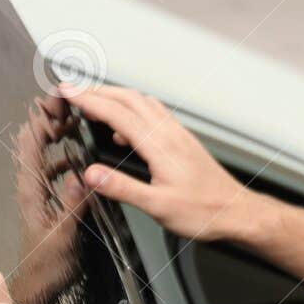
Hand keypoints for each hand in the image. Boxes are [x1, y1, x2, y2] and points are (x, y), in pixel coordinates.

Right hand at [59, 83, 250, 241]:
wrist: (237, 212)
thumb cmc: (204, 212)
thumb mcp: (158, 207)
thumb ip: (123, 188)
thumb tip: (91, 174)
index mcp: (160, 146)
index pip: (117, 113)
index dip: (89, 100)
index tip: (66, 91)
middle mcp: (170, 134)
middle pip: (129, 99)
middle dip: (98, 91)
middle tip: (73, 91)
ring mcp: (178, 135)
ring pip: (143, 104)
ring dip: (116, 98)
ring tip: (94, 103)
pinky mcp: (184, 141)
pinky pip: (155, 115)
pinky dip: (134, 112)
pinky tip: (126, 131)